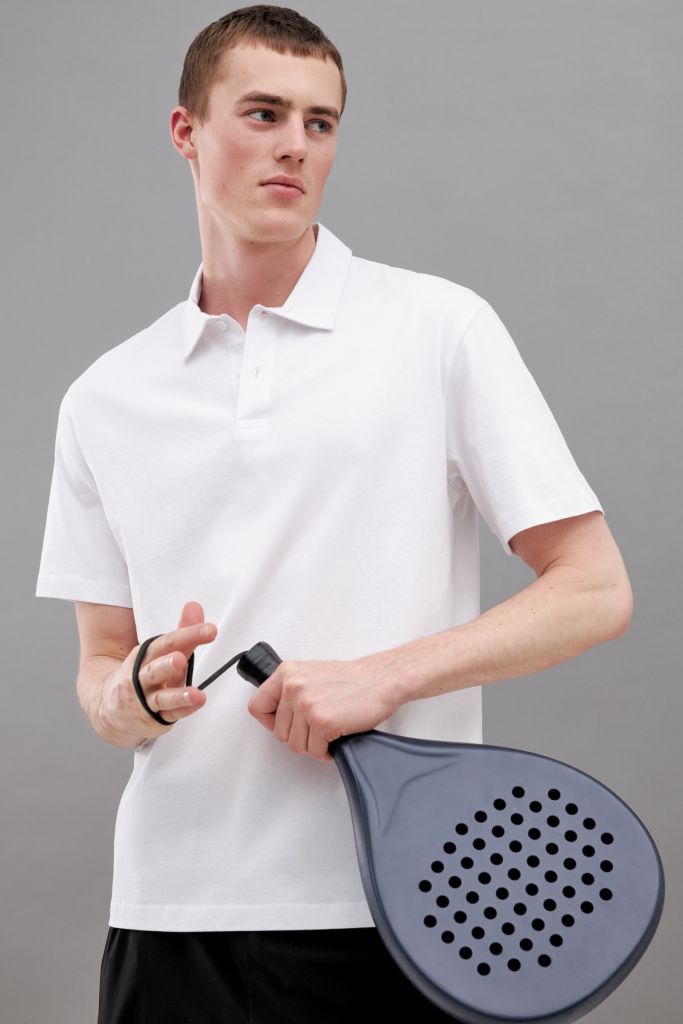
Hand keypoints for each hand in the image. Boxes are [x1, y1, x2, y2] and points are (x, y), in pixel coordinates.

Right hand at [98, 600, 216, 745]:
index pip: (166, 642)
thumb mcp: (161, 653)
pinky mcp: (152, 719)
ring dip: (178, 695)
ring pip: (160, 697)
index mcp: (145, 656)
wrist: (107, 708)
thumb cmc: (142, 676)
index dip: (189, 634)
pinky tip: (196, 704)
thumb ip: (182, 632)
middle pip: (155, 669)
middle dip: (167, 664)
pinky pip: (168, 715)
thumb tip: (194, 607)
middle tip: (181, 658)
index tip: (210, 630)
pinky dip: (182, 710)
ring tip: (195, 693)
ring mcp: (145, 700)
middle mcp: (141, 677)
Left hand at [246, 650, 410, 763]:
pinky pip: (315, 751)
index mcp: (286, 673)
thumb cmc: (352, 679)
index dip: (270, 722)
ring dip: (314, 745)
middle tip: (317, 730)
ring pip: (296, 745)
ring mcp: (306, 704)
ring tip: (329, 732)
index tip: (286, 724)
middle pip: (279, 732)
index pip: (257, 707)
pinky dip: (327, 752)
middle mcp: (292, 687)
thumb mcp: (311, 674)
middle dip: (299, 737)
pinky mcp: (321, 721)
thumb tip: (279, 715)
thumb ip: (291, 690)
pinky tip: (337, 739)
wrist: (381, 680)